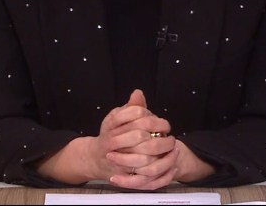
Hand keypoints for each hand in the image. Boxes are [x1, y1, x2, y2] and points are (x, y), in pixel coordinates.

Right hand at [35, 89, 173, 185]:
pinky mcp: (123, 172)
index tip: (160, 120)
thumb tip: (138, 93)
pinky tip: (164, 157)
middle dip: (158, 131)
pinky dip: (157, 163)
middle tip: (167, 131)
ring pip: (144, 153)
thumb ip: (129, 107)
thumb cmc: (110, 134)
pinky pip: (144, 169)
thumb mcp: (116, 117)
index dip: (151, 115)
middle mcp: (112, 140)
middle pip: (140, 133)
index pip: (135, 113)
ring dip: (161, 147)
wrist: (96, 158)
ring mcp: (117, 157)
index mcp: (111, 123)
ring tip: (170, 144)